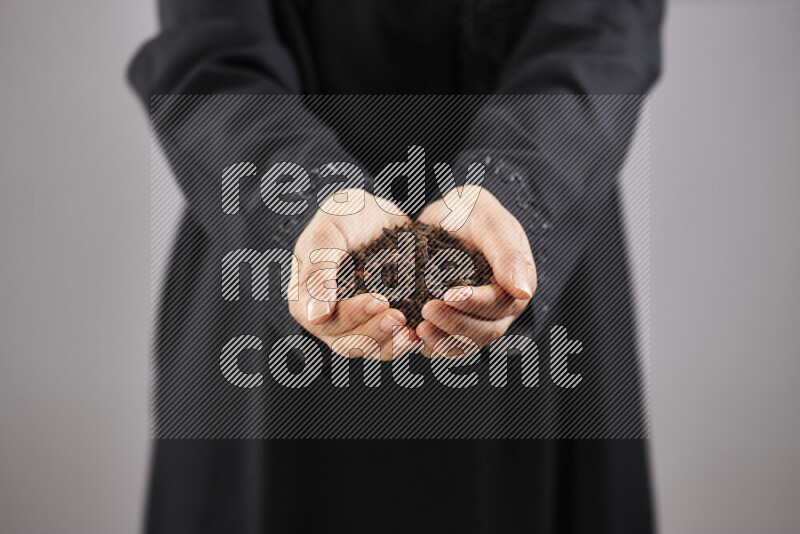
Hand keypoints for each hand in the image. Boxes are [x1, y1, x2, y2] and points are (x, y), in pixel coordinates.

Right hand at [288, 189, 411, 360]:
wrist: (377, 214)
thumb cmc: (344, 215)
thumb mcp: (328, 233)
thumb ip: (318, 271)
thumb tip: (315, 315)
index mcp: (305, 297)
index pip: (322, 321)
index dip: (350, 316)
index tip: (378, 300)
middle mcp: (327, 318)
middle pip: (346, 342)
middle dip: (374, 332)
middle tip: (398, 316)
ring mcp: (355, 324)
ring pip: (370, 348)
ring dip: (390, 342)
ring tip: (411, 331)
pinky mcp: (380, 323)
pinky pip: (391, 342)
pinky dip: (405, 340)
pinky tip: (422, 331)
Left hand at [414, 186, 536, 355]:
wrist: (448, 216)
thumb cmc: (472, 212)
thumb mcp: (490, 222)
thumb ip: (508, 253)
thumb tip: (524, 292)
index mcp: (517, 285)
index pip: (500, 303)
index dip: (475, 303)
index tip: (449, 295)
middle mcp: (501, 308)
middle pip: (484, 330)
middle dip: (455, 323)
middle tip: (427, 311)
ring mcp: (478, 319)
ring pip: (465, 343)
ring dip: (441, 340)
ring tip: (416, 329)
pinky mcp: (454, 323)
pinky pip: (445, 342)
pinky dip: (429, 342)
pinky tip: (409, 333)